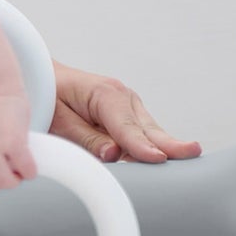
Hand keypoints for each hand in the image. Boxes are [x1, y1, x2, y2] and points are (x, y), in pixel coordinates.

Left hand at [49, 64, 201, 164]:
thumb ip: (85, 138)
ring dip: (163, 146)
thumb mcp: (58, 120)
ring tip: (187, 155)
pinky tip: (165, 158)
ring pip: (149, 132)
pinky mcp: (128, 115)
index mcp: (105, 93)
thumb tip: (114, 154)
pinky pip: (142, 134)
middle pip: (147, 128)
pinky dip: (151, 146)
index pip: (126, 127)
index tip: (158, 158)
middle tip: (192, 152)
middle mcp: (123, 97)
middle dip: (168, 143)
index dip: (141, 145)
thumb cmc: (47, 96)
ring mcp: (129, 105)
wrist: (43, 77)